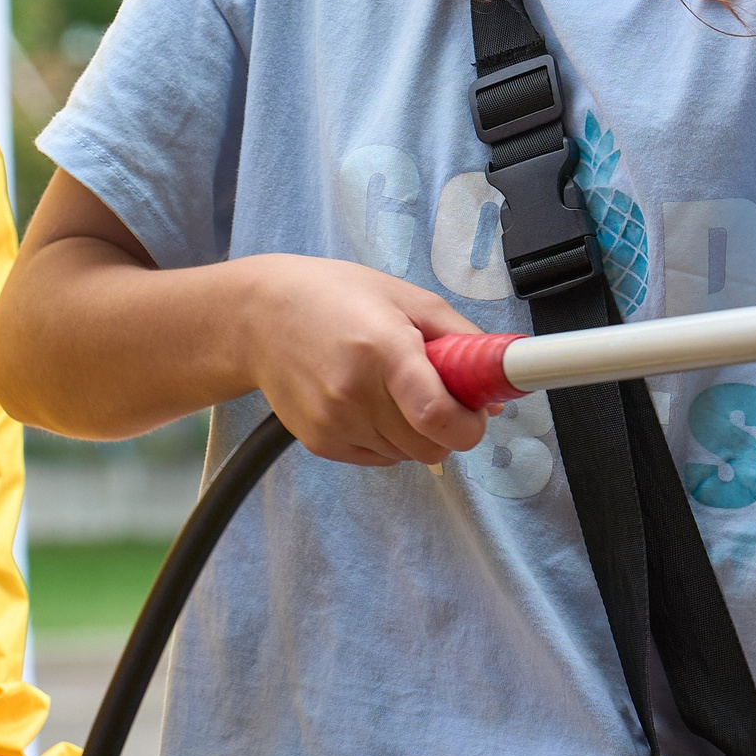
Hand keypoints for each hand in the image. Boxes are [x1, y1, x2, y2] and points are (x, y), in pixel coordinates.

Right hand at [235, 255, 491, 465]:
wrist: (259, 317)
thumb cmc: (340, 297)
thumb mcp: (411, 299)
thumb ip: (463, 341)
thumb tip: (495, 392)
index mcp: (384, 350)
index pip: (436, 415)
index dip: (469, 425)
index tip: (477, 413)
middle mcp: (355, 393)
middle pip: (429, 446)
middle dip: (450, 428)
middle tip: (442, 396)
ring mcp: (333, 422)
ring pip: (408, 457)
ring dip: (418, 434)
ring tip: (398, 391)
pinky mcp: (319, 442)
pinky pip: (379, 458)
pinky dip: (390, 440)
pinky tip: (373, 403)